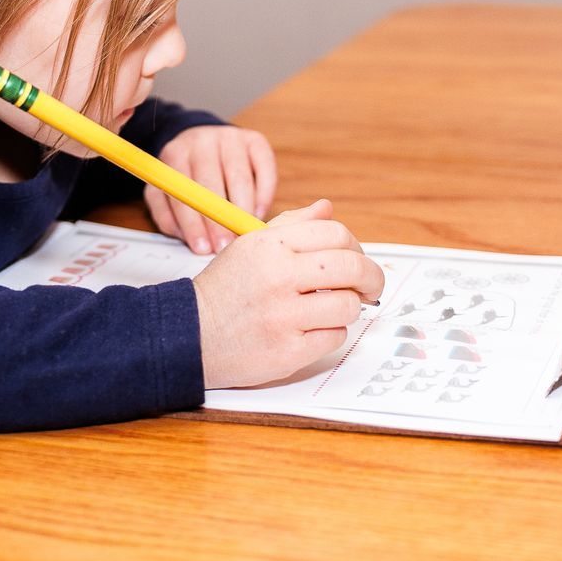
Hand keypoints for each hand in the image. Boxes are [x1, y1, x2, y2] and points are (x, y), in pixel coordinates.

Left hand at [147, 124, 275, 254]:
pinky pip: (264, 169)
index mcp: (175, 153)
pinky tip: (258, 213)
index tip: (202, 247)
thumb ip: (167, 215)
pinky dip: (263, 194)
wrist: (205, 142)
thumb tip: (185, 236)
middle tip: (224, 245)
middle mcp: (202, 140)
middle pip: (210, 182)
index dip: (192, 222)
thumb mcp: (166, 192)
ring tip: (242, 233)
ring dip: (242, 209)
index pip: (182, 191)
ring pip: (239, 176)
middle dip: (218, 219)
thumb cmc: (186, 176)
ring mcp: (230, 137)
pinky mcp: (255, 139)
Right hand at [192, 200, 384, 389]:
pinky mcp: (288, 352)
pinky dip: (330, 333)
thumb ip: (292, 225)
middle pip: (352, 268)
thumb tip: (327, 208)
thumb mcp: (250, 246)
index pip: (336, 234)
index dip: (355, 246)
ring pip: (348, 306)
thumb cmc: (225, 291)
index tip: (356, 258)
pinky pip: (334, 337)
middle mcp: (277, 277)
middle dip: (371, 278)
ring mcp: (283, 317)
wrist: (190, 335)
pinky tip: (312, 329)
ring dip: (348, 308)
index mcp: (270, 245)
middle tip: (370, 287)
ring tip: (332, 309)